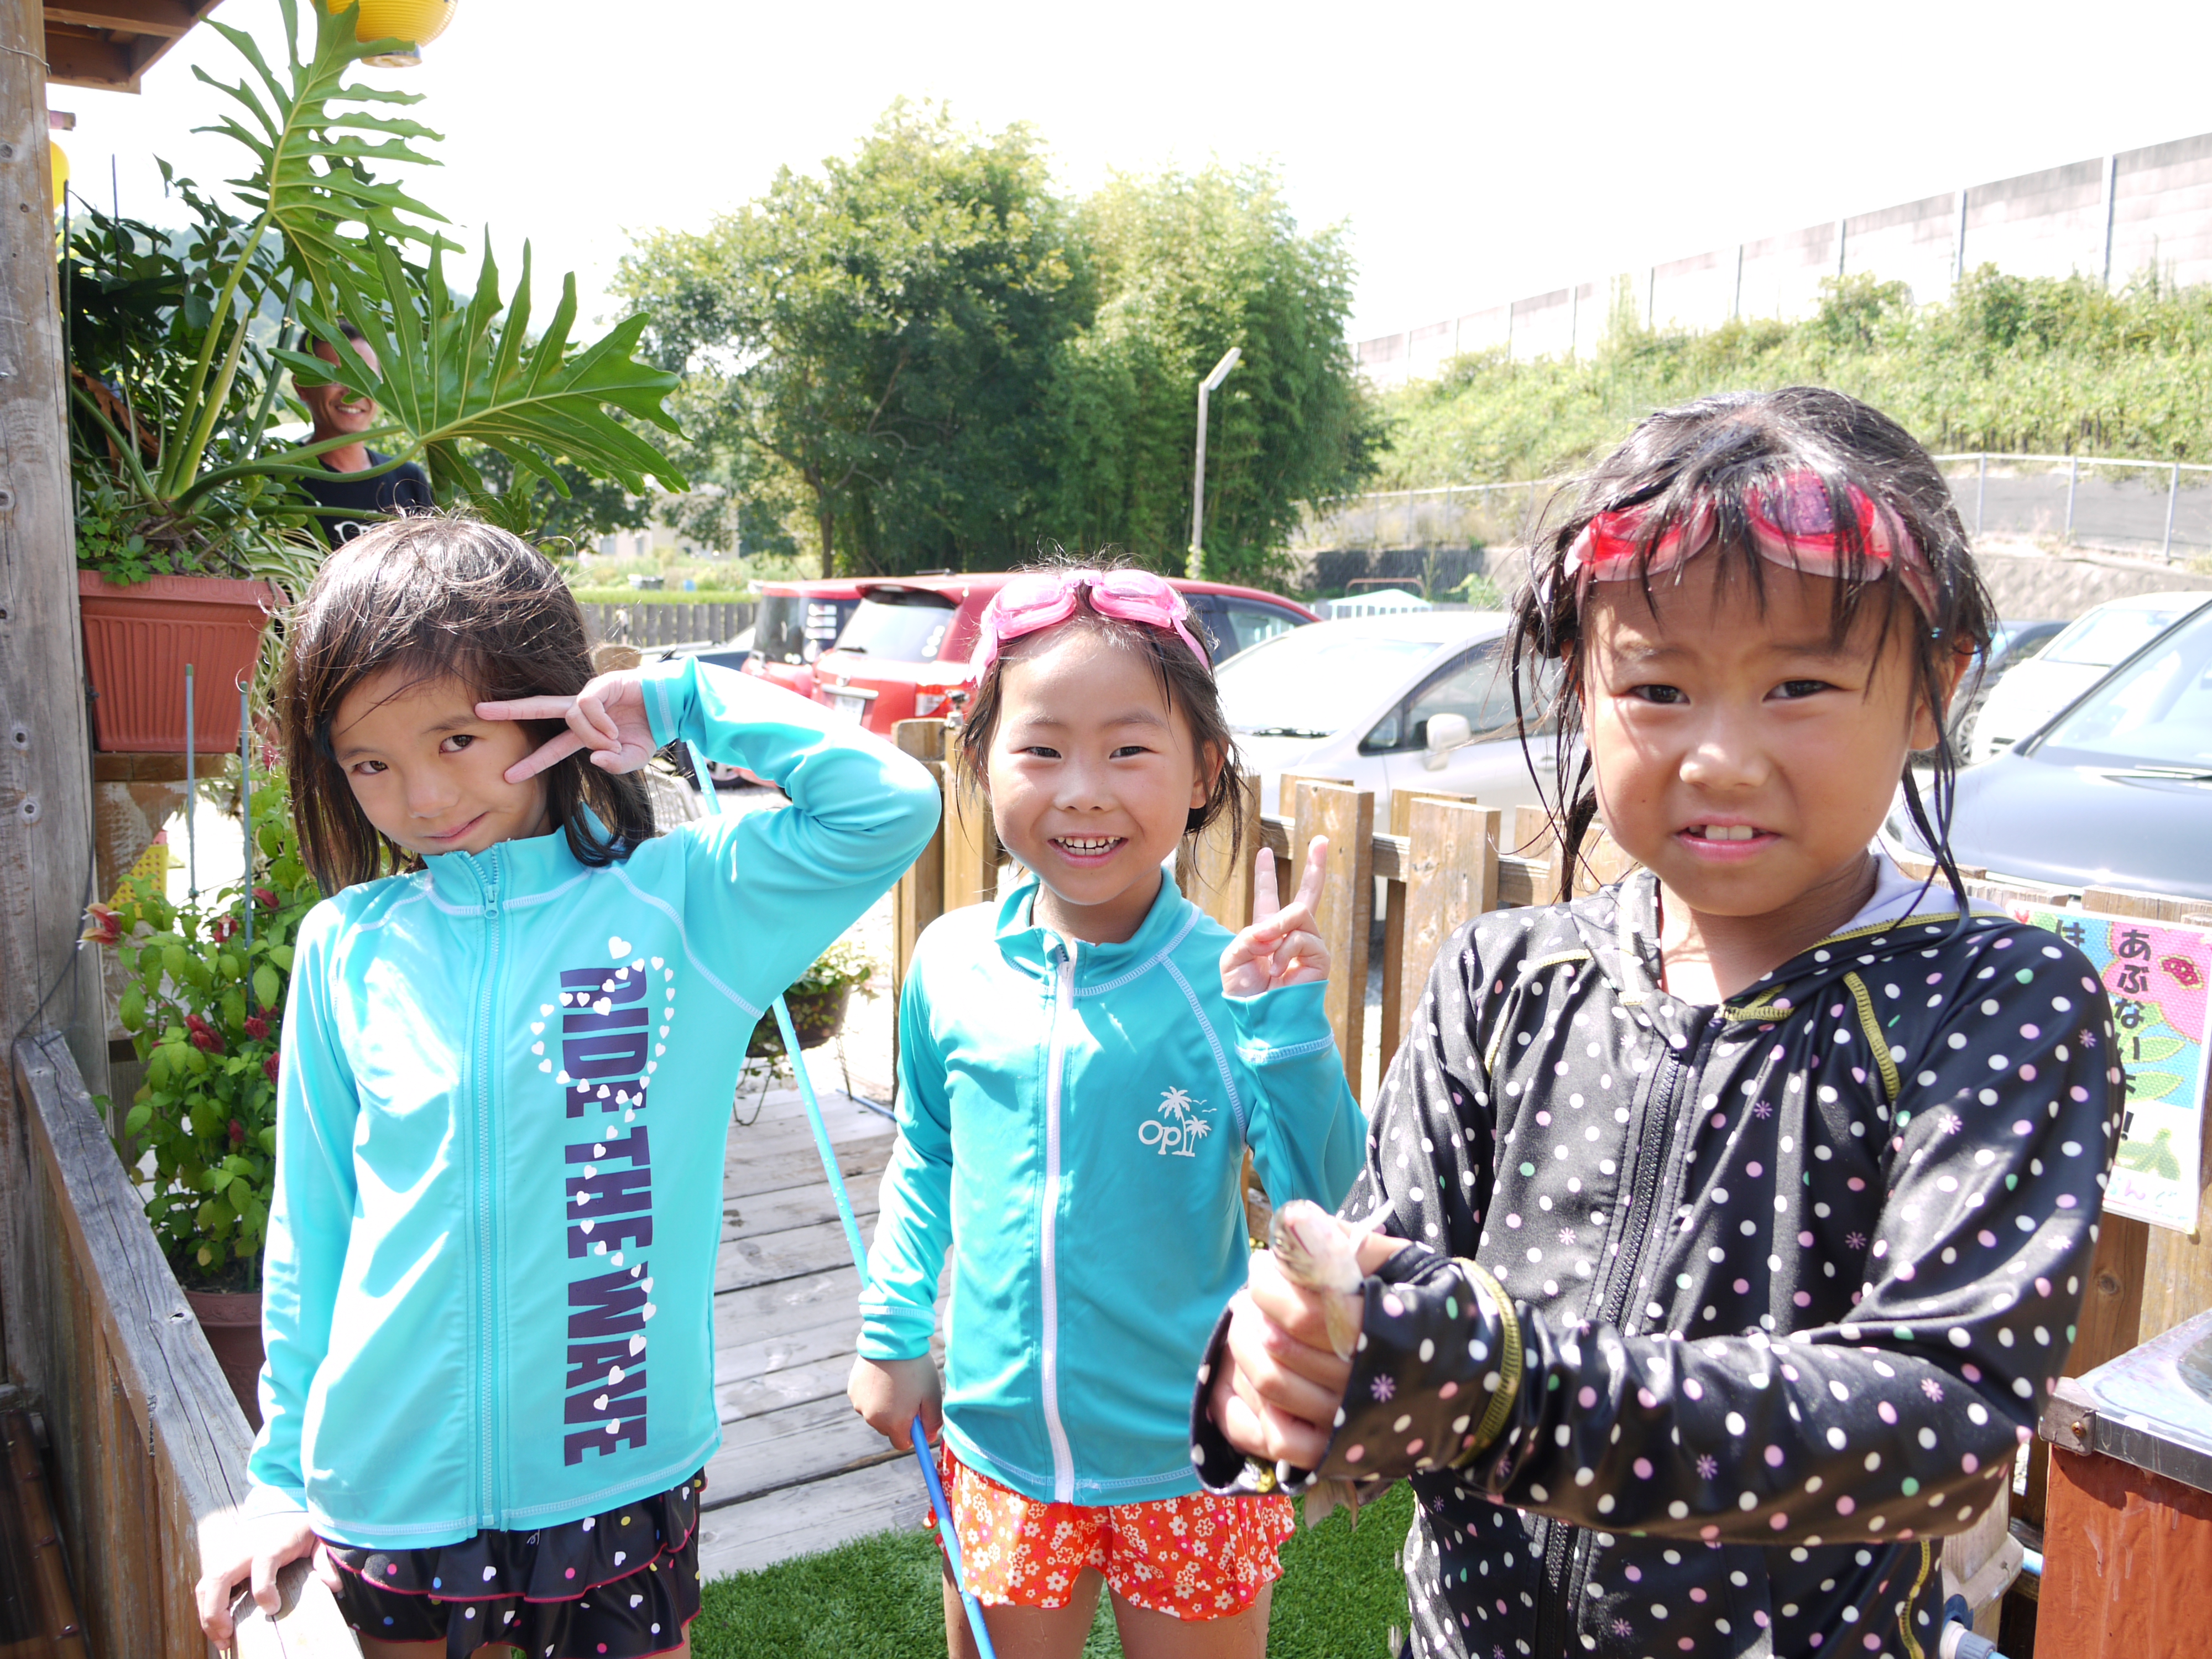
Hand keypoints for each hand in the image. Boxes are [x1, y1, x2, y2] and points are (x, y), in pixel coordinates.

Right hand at [195, 1512, 343, 1644]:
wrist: (281, 1503)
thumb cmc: (300, 1526)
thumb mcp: (318, 1538)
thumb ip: (325, 1559)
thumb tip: (334, 1584)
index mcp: (271, 1542)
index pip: (263, 1563)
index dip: (264, 1589)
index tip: (273, 1608)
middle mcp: (245, 1549)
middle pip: (220, 1578)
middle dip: (217, 1611)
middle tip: (227, 1638)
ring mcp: (229, 1554)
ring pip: (206, 1584)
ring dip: (207, 1614)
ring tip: (220, 1640)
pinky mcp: (221, 1560)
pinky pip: (206, 1585)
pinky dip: (205, 1607)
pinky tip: (215, 1626)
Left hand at [480, 671, 657, 782]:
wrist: (673, 707)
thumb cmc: (651, 731)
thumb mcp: (633, 759)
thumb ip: (614, 765)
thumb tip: (594, 759)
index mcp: (586, 733)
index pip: (553, 748)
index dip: (533, 762)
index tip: (509, 776)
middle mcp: (581, 712)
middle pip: (537, 708)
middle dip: (509, 710)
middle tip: (478, 712)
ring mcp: (590, 696)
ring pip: (570, 717)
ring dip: (590, 736)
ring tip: (612, 741)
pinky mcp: (601, 684)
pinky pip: (586, 707)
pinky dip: (597, 723)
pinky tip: (613, 729)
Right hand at [848, 1354, 942, 1451]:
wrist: (892, 1339)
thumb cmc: (916, 1368)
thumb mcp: (932, 1395)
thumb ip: (932, 1422)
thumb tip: (928, 1438)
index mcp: (894, 1423)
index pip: (901, 1444)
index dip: (912, 1434)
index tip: (917, 1420)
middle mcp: (873, 1419)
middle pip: (888, 1429)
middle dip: (898, 1419)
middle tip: (908, 1395)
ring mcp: (860, 1404)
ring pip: (875, 1414)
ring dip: (884, 1406)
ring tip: (894, 1382)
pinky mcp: (852, 1391)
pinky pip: (865, 1400)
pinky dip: (873, 1394)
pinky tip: (882, 1376)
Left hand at [1208, 1228, 1407, 1467]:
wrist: (1472, 1379)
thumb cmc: (1422, 1307)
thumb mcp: (1399, 1265)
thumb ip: (1346, 1243)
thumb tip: (1292, 1221)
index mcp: (1385, 1337)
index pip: (1305, 1314)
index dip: (1269, 1284)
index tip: (1262, 1264)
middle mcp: (1367, 1389)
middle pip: (1281, 1350)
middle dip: (1253, 1312)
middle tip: (1252, 1293)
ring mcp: (1350, 1427)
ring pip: (1271, 1388)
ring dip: (1244, 1349)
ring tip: (1247, 1323)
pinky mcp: (1336, 1456)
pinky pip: (1276, 1440)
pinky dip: (1249, 1409)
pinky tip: (1244, 1376)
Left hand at [1221, 837, 1330, 996]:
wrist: (1262, 1020)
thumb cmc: (1246, 994)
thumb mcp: (1233, 958)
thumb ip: (1248, 935)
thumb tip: (1272, 928)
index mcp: (1267, 933)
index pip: (1268, 899)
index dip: (1266, 876)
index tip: (1264, 852)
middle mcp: (1291, 935)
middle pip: (1308, 895)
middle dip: (1316, 867)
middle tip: (1321, 840)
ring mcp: (1308, 945)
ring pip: (1299, 912)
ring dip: (1277, 930)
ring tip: (1265, 956)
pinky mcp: (1320, 958)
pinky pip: (1302, 938)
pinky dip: (1284, 952)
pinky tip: (1277, 971)